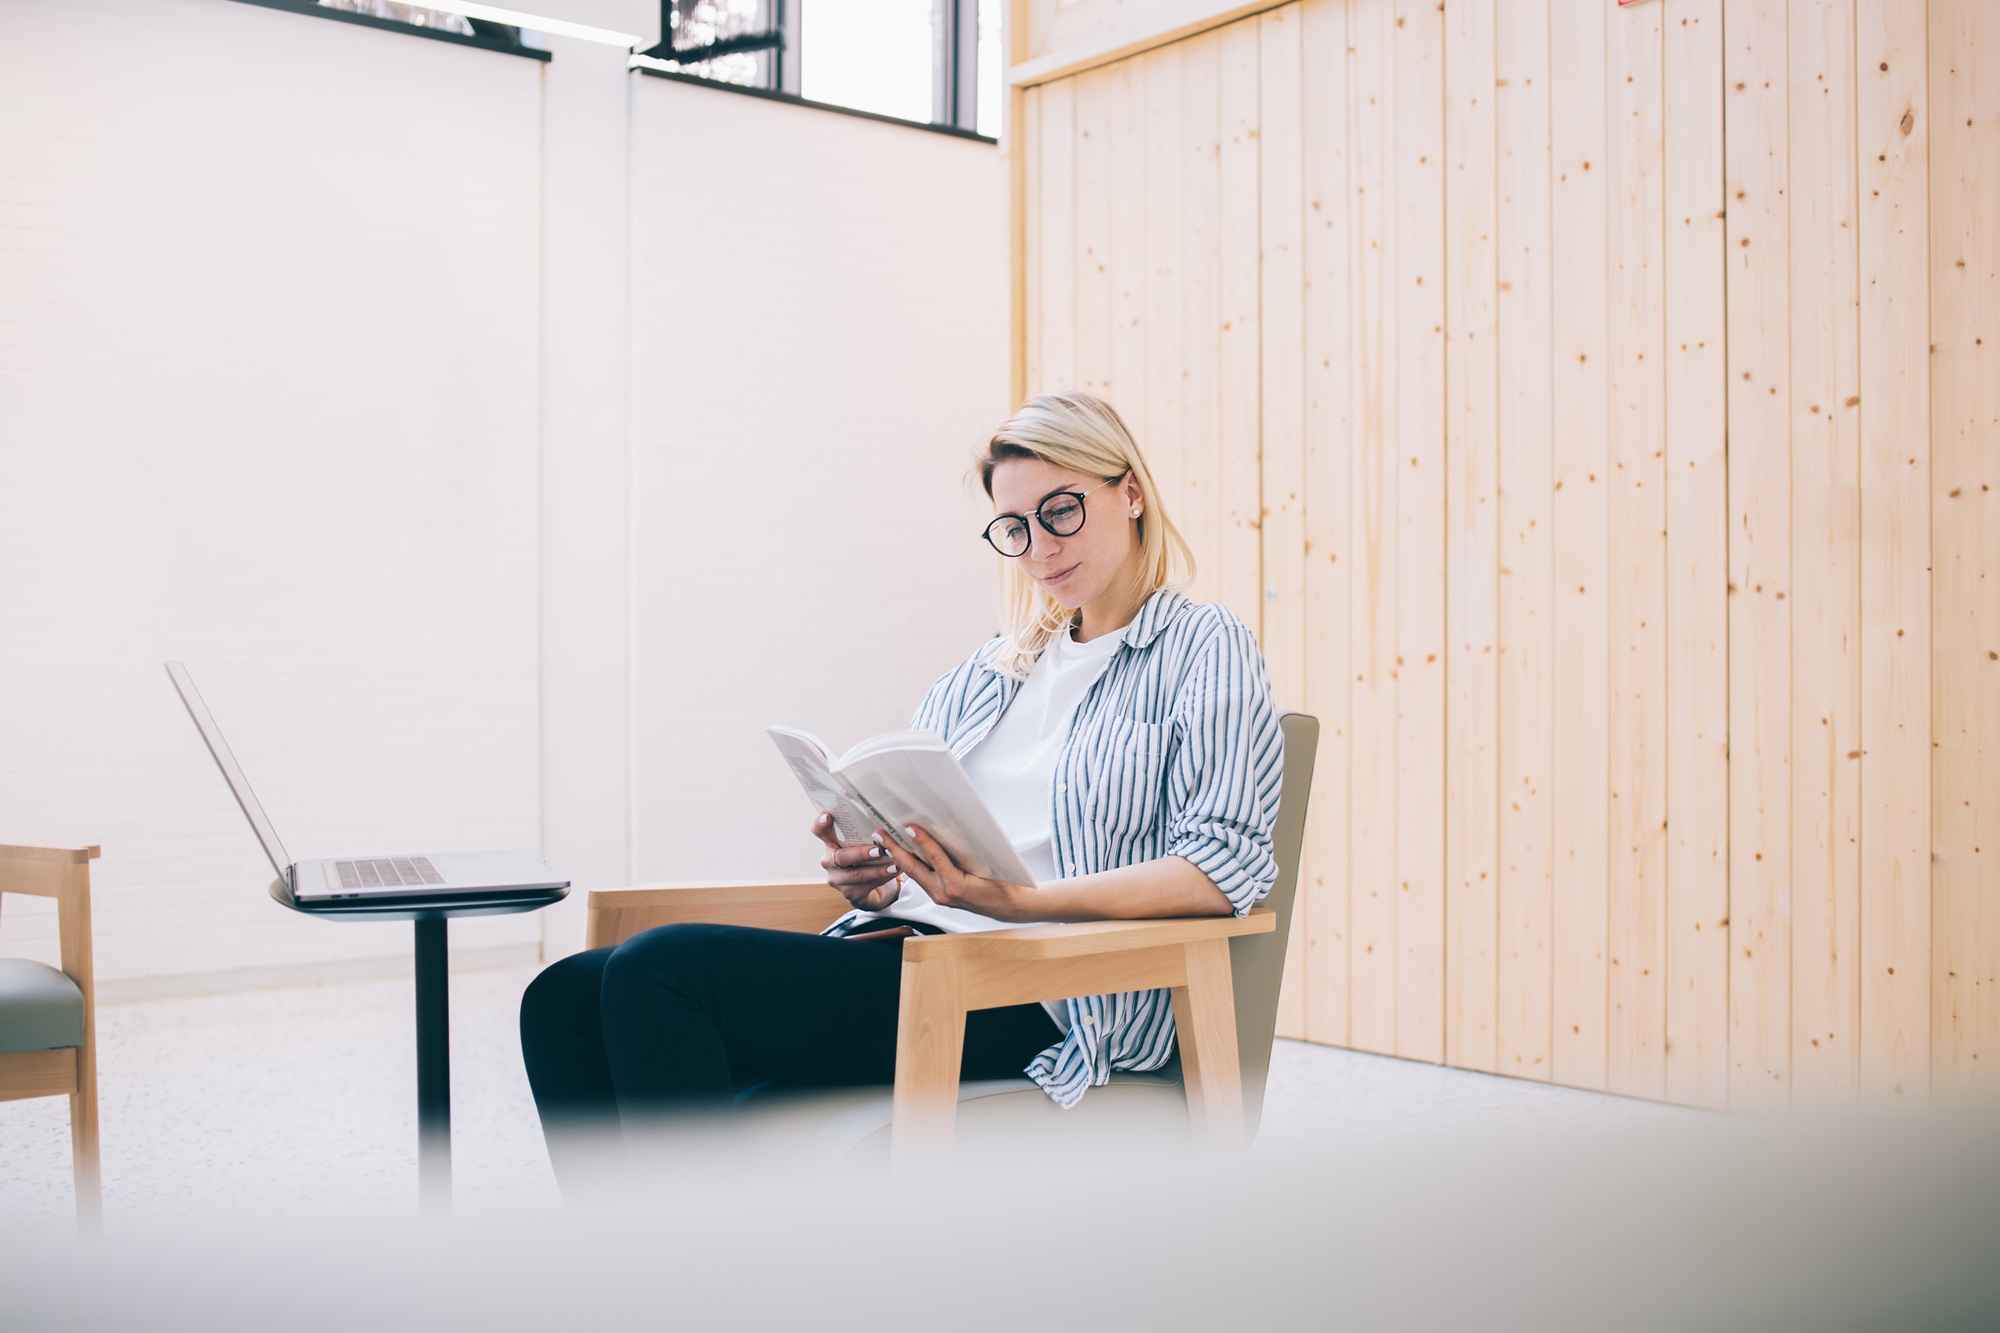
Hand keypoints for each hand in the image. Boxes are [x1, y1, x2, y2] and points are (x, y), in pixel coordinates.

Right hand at [813, 812, 903, 911]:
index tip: (828, 816)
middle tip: (879, 850)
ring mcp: (837, 879)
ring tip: (895, 864)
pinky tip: (894, 872)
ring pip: (857, 874)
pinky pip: (866, 886)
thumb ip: (868, 834)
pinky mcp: (849, 893)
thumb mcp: (865, 844)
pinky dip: (882, 878)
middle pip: (841, 856)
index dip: (820, 824)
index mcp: (831, 843)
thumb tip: (887, 824)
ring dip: (878, 869)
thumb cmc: (868, 858)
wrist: (873, 887)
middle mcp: (829, 861)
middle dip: (861, 854)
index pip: (819, 832)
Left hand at [879, 824, 1028, 921]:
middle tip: (880, 832)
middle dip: (894, 849)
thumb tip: (945, 832)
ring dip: (899, 856)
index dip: (921, 840)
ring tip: (886, 840)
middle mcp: (943, 893)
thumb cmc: (1003, 886)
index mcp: (955, 886)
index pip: (934, 858)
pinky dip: (911, 865)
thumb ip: (963, 853)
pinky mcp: (940, 896)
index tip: (909, 826)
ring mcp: (940, 896)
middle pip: (913, 868)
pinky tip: (904, 854)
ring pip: (914, 874)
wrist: (1010, 907)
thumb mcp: (986, 866)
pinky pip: (922, 878)